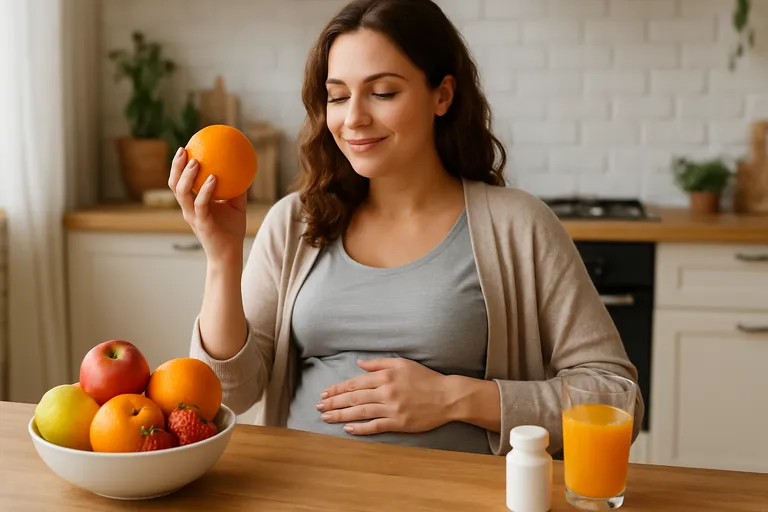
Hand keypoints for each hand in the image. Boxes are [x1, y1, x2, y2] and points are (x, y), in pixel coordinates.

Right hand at [169, 148, 246, 263]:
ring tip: (196, 162)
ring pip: (182, 193)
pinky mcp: (202, 223)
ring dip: (188, 176)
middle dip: (176, 167)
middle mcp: (188, 209)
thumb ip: (236, 189)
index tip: (184, 149)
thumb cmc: (231, 231)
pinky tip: (214, 178)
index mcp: (193, 204)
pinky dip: (205, 190)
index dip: (178, 166)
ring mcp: (193, 216)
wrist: (230, 254)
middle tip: (183, 150)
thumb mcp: (235, 206)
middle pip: (174, 185)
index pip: (179, 182)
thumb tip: (244, 170)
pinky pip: (201, 204)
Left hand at [316, 358, 451, 435]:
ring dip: (341, 415)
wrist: (447, 396)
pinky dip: (360, 428)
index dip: (337, 388)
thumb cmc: (425, 378)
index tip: (324, 392)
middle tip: (318, 406)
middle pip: (354, 398)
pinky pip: (375, 426)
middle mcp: (386, 392)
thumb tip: (359, 364)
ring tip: (326, 417)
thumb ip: (379, 363)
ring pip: (360, 412)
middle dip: (333, 402)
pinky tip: (347, 429)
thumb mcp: (402, 363)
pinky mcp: (399, 423)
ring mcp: (392, 409)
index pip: (355, 383)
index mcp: (386, 376)